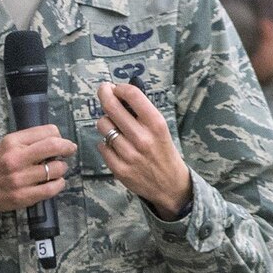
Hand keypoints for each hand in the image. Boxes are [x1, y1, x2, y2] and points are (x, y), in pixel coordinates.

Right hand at [0, 125, 76, 216]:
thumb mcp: (5, 145)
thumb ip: (27, 141)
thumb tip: (55, 138)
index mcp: (12, 142)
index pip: (46, 132)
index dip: (59, 135)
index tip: (61, 141)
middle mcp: (16, 159)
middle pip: (54, 146)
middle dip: (68, 147)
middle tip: (70, 150)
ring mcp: (20, 179)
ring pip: (56, 169)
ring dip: (61, 168)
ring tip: (56, 169)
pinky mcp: (24, 196)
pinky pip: (52, 189)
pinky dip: (59, 184)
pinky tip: (56, 182)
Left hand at [96, 82, 192, 218]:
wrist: (170, 185)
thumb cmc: (163, 152)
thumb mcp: (160, 129)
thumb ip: (142, 113)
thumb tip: (119, 94)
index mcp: (156, 124)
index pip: (133, 95)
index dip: (120, 87)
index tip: (116, 88)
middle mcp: (142, 138)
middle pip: (112, 107)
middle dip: (104, 94)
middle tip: (104, 91)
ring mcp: (129, 154)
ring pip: (103, 126)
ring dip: (106, 122)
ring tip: (113, 126)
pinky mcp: (119, 169)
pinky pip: (101, 146)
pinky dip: (105, 143)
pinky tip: (114, 146)